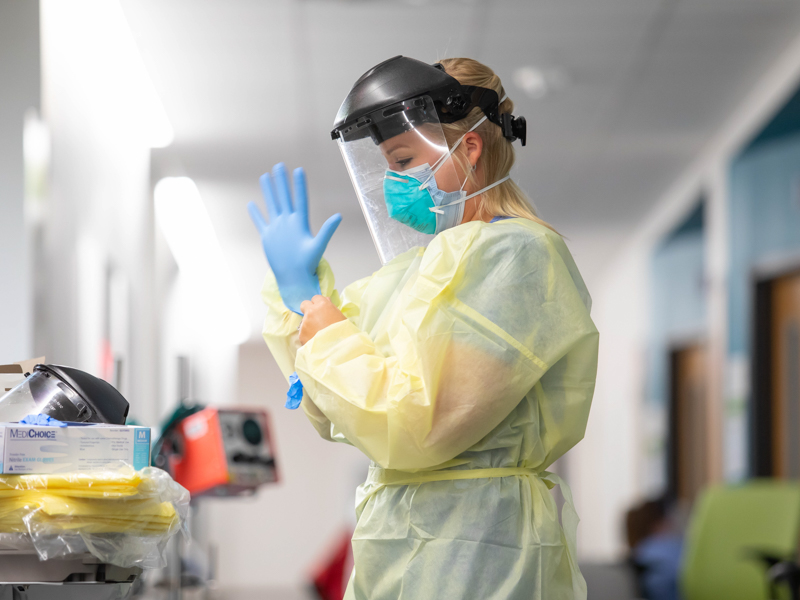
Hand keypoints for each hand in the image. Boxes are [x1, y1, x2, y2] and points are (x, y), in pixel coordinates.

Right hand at [248, 163, 341, 313]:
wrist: (294, 277)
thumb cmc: (308, 264)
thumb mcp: (318, 245)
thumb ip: (327, 230)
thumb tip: (339, 216)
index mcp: (299, 222)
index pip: (299, 199)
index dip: (299, 185)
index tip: (298, 170)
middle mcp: (288, 222)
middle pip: (284, 197)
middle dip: (281, 181)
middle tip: (279, 165)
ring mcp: (277, 228)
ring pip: (271, 205)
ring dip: (268, 191)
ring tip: (265, 176)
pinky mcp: (268, 237)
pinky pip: (260, 222)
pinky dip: (255, 213)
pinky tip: (251, 204)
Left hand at [298, 295, 346, 344]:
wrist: (338, 349)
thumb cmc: (344, 332)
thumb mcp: (341, 317)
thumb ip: (331, 308)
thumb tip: (326, 300)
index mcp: (322, 305)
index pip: (315, 298)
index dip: (319, 304)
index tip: (322, 310)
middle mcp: (311, 312)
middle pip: (304, 305)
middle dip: (308, 309)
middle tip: (316, 318)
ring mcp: (304, 323)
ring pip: (304, 320)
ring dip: (309, 324)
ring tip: (319, 334)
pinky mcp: (301, 334)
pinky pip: (303, 332)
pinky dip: (308, 335)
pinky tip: (316, 340)